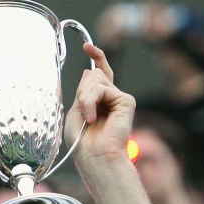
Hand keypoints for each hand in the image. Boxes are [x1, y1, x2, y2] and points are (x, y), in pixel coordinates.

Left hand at [65, 44, 134, 169]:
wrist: (95, 156)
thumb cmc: (83, 141)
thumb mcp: (76, 110)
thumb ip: (83, 90)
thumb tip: (90, 70)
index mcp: (100, 101)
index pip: (100, 73)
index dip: (96, 57)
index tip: (87, 46)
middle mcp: (112, 98)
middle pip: (93, 75)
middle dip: (82, 91)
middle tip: (83, 112)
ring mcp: (120, 99)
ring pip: (96, 79)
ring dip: (85, 98)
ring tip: (88, 118)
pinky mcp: (126, 101)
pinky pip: (102, 88)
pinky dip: (91, 101)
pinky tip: (94, 118)